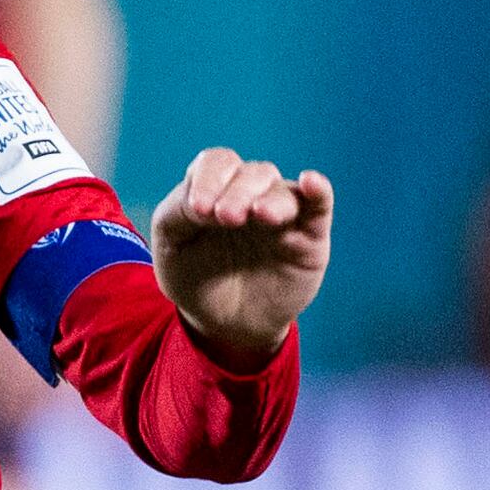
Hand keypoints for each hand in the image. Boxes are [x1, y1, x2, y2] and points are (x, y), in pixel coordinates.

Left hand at [147, 149, 334, 368]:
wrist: (225, 326)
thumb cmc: (196, 281)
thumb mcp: (170, 249)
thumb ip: (176, 215)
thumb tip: (205, 200)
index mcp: (216, 190)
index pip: (216, 163)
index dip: (209, 178)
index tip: (199, 209)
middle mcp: (251, 196)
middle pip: (251, 173)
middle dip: (237, 191)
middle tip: (226, 217)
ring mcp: (282, 215)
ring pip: (282, 190)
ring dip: (270, 198)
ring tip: (259, 215)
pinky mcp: (310, 237)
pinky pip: (320, 205)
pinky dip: (319, 191)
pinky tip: (311, 182)